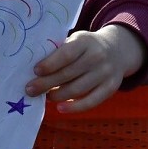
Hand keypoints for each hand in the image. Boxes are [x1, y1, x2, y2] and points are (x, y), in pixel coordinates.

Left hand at [25, 25, 146, 112]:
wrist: (117, 50)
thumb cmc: (85, 47)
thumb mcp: (75, 40)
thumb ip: (60, 51)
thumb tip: (35, 71)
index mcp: (84, 41)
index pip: (66, 54)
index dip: (50, 64)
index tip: (35, 71)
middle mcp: (97, 56)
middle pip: (68, 74)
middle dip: (46, 83)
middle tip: (30, 89)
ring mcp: (106, 73)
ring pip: (78, 89)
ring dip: (58, 95)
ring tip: (45, 96)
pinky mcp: (111, 87)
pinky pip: (92, 101)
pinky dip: (75, 107)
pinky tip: (60, 108)